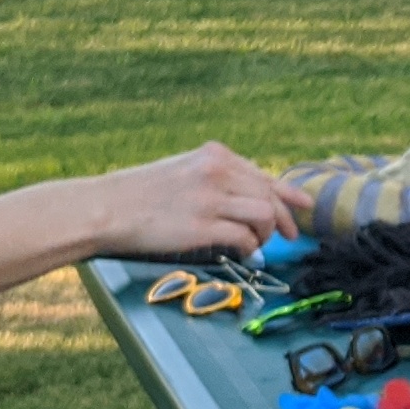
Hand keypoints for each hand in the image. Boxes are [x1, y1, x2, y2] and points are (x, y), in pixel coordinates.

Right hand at [95, 143, 302, 261]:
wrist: (106, 207)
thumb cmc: (138, 193)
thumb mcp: (182, 171)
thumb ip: (215, 178)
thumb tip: (247, 198)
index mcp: (213, 155)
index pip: (262, 174)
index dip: (288, 193)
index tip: (303, 206)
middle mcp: (217, 171)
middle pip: (270, 195)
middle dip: (285, 218)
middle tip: (288, 236)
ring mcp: (211, 199)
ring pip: (265, 215)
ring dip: (266, 234)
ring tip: (256, 244)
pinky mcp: (202, 226)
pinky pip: (245, 238)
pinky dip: (250, 249)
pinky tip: (242, 253)